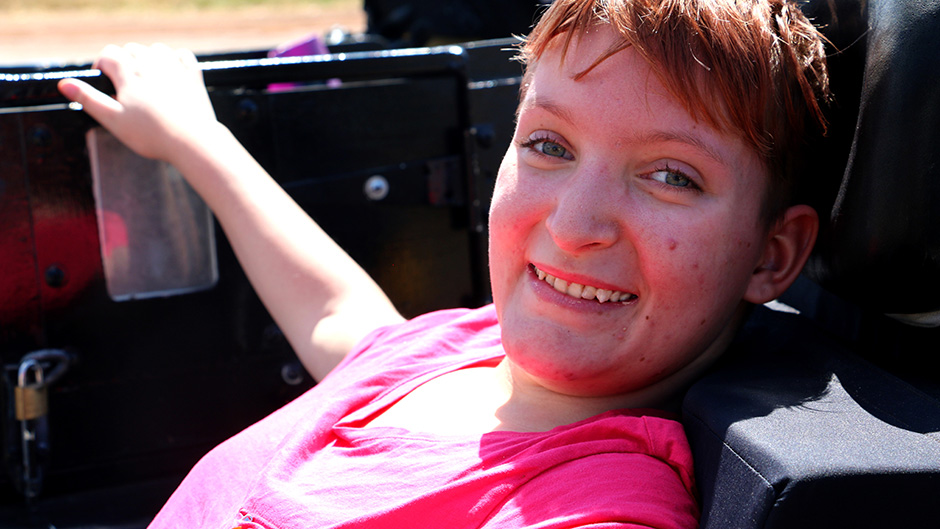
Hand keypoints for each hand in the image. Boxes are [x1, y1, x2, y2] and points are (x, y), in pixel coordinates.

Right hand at [58, 43, 218, 162]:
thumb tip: (64, 85)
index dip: (102, 64)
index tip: (103, 80)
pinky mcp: (193, 77)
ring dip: (148, 57)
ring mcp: (175, 69)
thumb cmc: (152, 134)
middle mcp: (152, 64)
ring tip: (145, 77)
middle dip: (124, 61)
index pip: (109, 54)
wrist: (193, 141)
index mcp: (130, 73)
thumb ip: (89, 99)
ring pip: (156, 49)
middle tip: (123, 84)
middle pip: (131, 49)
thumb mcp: (113, 119)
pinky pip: (183, 56)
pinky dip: (175, 59)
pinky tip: (171, 72)